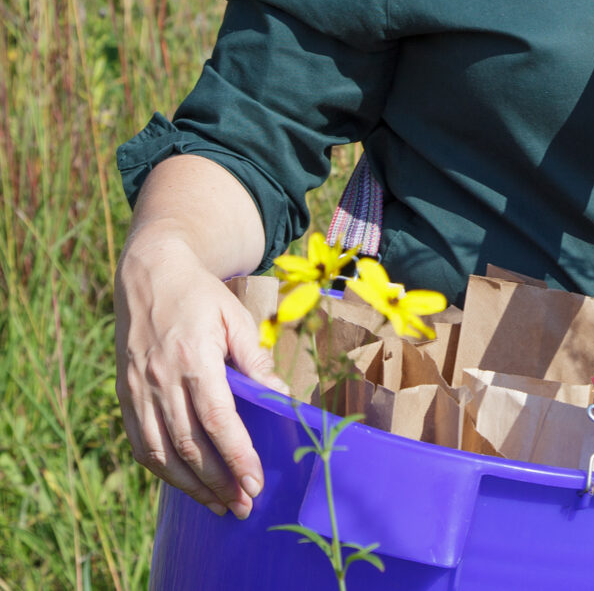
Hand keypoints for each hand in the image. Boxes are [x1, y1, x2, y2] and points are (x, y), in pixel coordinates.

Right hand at [115, 233, 287, 518]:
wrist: (149, 274)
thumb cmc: (200, 296)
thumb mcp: (234, 316)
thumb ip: (254, 359)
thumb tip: (281, 396)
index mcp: (193, 359)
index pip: (217, 421)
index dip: (236, 456)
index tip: (255, 483)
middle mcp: (161, 380)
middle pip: (190, 446)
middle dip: (218, 482)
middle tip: (243, 506)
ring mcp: (138, 390)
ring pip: (162, 453)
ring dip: (190, 486)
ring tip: (218, 505)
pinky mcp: (125, 395)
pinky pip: (141, 444)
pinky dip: (162, 470)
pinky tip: (183, 483)